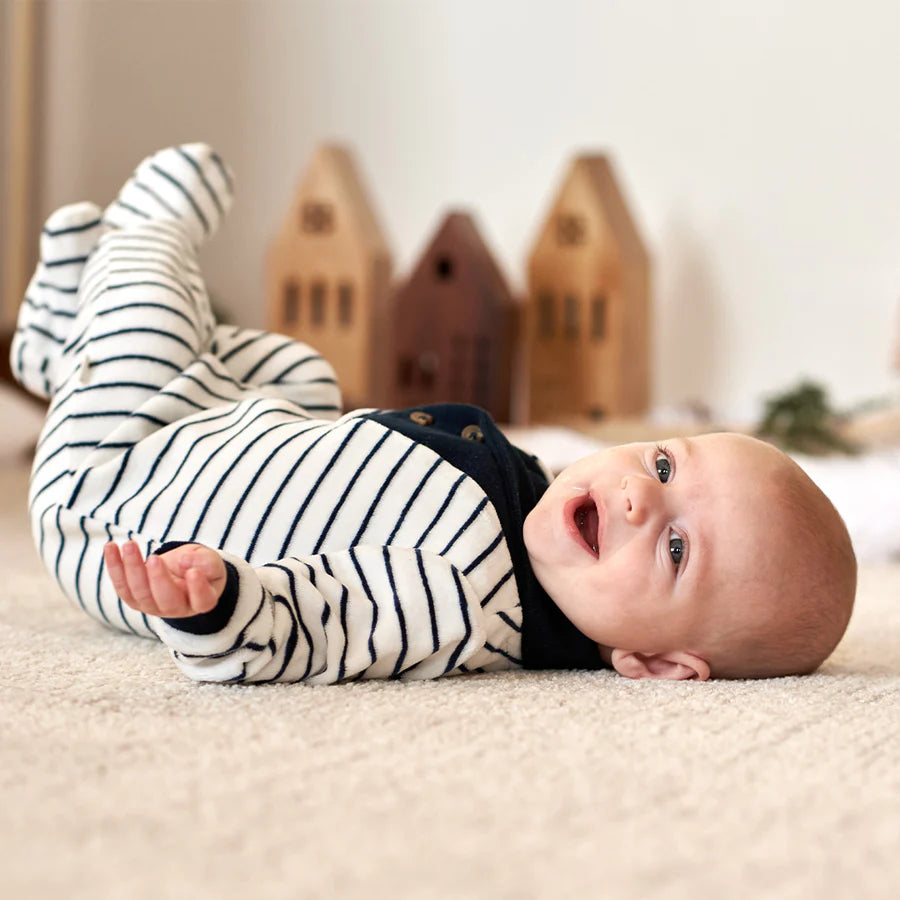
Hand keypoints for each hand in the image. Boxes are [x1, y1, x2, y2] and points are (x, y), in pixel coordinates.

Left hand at [104, 540, 226, 617]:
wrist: (182, 569)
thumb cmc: (201, 566)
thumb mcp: (210, 561)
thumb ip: (206, 563)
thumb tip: (184, 563)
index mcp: (200, 601)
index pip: (201, 601)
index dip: (197, 589)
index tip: (193, 573)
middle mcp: (176, 609)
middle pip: (166, 600)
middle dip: (158, 579)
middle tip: (155, 558)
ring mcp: (152, 606)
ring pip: (140, 593)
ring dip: (132, 568)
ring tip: (129, 545)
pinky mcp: (134, 598)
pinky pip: (121, 585)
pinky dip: (114, 566)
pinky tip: (110, 547)